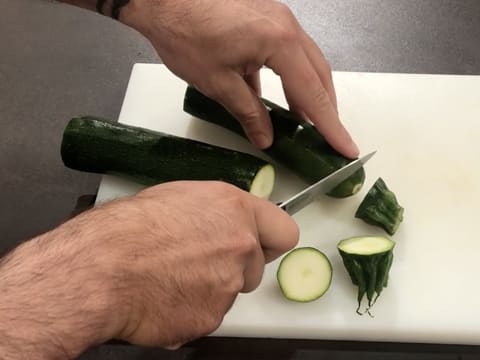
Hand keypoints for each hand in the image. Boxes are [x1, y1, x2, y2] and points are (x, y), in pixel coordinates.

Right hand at [0, 181, 297, 357]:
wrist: (100, 269)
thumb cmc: (127, 229)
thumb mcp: (177, 197)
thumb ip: (215, 212)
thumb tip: (224, 220)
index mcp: (234, 210)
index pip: (283, 231)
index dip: (270, 240)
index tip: (261, 244)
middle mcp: (240, 246)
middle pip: (254, 265)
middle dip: (233, 266)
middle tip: (199, 262)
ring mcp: (228, 285)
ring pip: (230, 290)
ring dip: (210, 287)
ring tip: (172, 276)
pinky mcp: (211, 318)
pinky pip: (208, 313)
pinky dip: (191, 308)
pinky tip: (164, 294)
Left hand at [120, 0, 358, 157]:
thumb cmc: (185, 33)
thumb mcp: (218, 83)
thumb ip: (248, 113)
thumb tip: (266, 137)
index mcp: (279, 42)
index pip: (313, 93)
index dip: (331, 125)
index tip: (345, 146)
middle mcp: (286, 27)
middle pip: (318, 75)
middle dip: (325, 109)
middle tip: (327, 137)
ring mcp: (277, 19)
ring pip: (305, 63)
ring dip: (307, 93)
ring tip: (303, 122)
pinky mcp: (265, 19)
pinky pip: (287, 52)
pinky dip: (287, 78)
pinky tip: (276, 98)